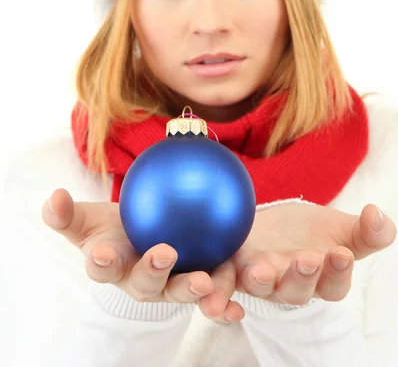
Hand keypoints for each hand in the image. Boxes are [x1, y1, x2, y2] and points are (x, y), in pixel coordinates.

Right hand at [42, 189, 243, 321]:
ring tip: (205, 282)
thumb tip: (52, 198)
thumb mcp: (88, 218)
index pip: (102, 265)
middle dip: (153, 271)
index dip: (101, 261)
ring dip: (192, 289)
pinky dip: (224, 304)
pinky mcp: (198, 285)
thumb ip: (66, 214)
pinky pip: (212, 294)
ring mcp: (170, 286)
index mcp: (112, 267)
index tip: (102, 252)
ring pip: (181, 290)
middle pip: (146, 283)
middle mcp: (140, 282)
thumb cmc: (112, 228)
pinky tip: (238, 306)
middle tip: (164, 253)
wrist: (142, 235)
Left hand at [199, 202, 396, 312]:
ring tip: (260, 271)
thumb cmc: (310, 231)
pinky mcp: (229, 267)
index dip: (338, 272)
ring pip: (258, 288)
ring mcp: (257, 278)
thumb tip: (377, 215)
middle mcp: (288, 285)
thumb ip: (367, 231)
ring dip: (259, 281)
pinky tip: (207, 291)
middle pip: (296, 290)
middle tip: (308, 257)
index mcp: (320, 278)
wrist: (272, 223)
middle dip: (302, 275)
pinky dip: (215, 293)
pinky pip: (220, 286)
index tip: (341, 253)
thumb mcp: (341, 228)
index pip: (334, 284)